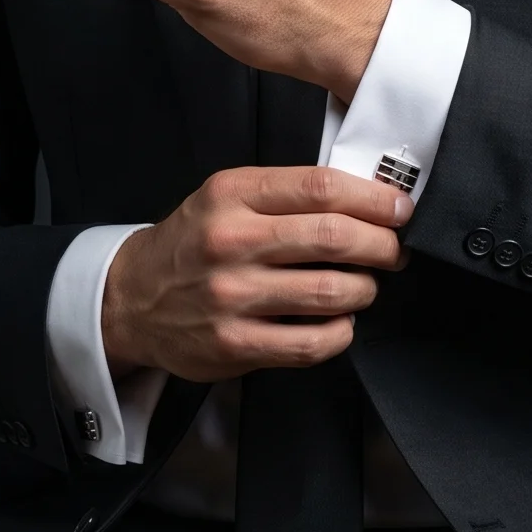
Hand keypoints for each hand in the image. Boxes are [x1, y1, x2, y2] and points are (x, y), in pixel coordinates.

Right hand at [101, 164, 410, 380]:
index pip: (321, 187)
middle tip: (395, 250)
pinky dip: (341, 332)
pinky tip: (340, 322)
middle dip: (383, 245)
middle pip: (335, 237)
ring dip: (366, 289)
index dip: (374, 199)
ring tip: (365, 286)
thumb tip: (369, 200)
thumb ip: (287, 194)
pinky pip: (313, 342)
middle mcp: (231, 241)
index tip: (399, 209)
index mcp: (233, 193)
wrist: (132, 299)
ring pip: (332, 291)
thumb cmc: (195, 244)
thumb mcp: (227, 197)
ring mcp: (232, 296)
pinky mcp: (235, 344)